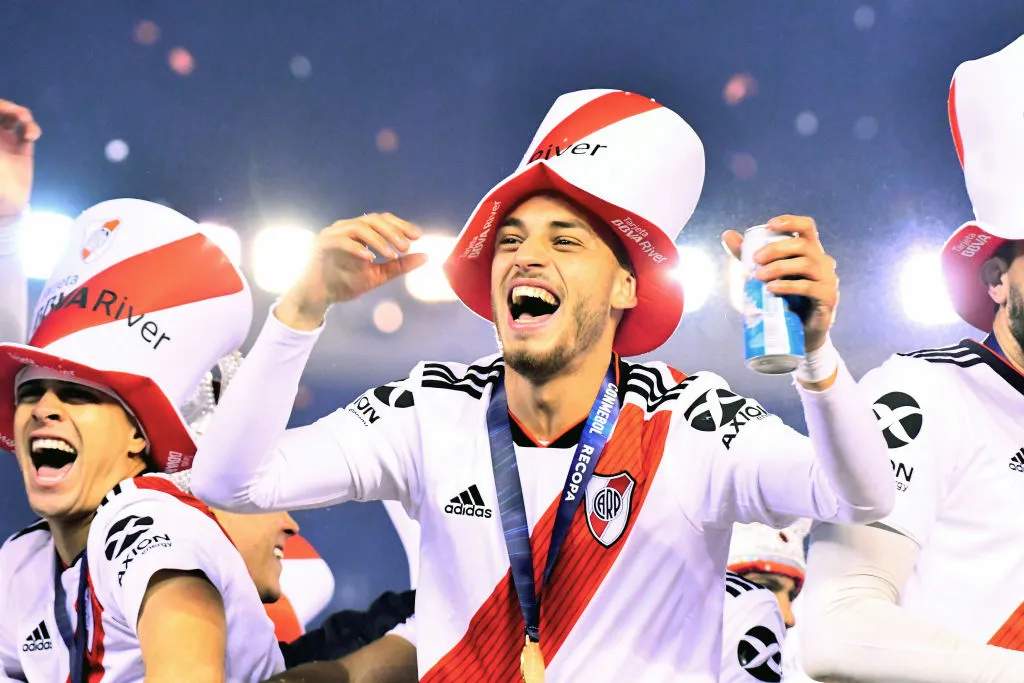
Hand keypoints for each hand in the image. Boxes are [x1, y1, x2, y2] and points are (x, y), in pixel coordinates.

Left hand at [0, 100, 40, 218]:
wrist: (5, 205)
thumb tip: (0, 127)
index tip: (1, 109)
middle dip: (5, 106)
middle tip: (10, 110)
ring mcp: (7, 140)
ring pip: (12, 116)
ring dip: (18, 112)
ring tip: (23, 118)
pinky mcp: (23, 148)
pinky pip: (28, 131)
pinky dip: (31, 128)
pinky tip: (31, 135)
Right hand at [276, 213, 426, 329]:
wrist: (319, 297)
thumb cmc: (345, 283)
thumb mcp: (378, 275)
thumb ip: (399, 266)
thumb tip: (425, 256)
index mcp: (359, 232)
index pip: (382, 220)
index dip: (401, 225)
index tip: (418, 237)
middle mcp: (345, 228)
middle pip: (372, 219)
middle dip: (392, 231)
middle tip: (406, 246)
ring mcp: (332, 234)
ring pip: (358, 227)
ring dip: (378, 239)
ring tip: (391, 254)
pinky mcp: (320, 245)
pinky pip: (340, 241)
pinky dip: (357, 248)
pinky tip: (370, 259)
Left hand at [721, 215, 837, 352]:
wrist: (800, 332)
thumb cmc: (784, 298)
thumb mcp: (764, 273)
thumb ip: (748, 255)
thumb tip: (728, 234)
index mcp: (810, 251)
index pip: (807, 227)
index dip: (791, 221)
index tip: (769, 225)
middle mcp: (823, 261)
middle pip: (802, 245)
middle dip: (776, 249)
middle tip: (755, 259)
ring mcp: (828, 279)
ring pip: (806, 264)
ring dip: (779, 267)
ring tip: (759, 276)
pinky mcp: (828, 297)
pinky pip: (809, 287)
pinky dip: (788, 286)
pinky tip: (772, 289)